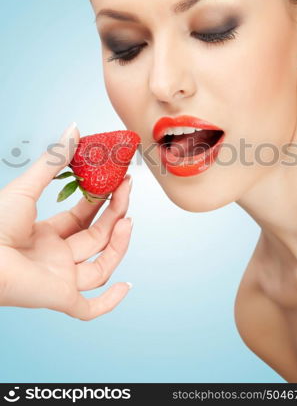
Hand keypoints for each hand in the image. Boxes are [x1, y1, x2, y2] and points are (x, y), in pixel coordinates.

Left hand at [0, 122, 132, 320]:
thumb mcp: (28, 187)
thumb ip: (55, 159)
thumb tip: (75, 128)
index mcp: (46, 234)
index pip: (83, 218)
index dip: (102, 200)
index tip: (119, 180)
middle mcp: (56, 257)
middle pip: (96, 238)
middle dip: (115, 213)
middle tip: (126, 189)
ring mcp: (59, 280)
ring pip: (100, 268)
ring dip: (119, 245)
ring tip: (127, 219)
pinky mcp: (60, 299)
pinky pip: (90, 309)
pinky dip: (110, 302)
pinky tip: (126, 286)